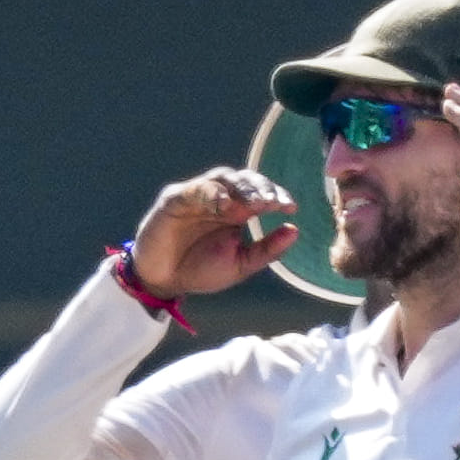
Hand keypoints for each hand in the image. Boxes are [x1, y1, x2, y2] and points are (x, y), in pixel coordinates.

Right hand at [131, 168, 298, 294]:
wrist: (164, 282)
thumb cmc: (200, 270)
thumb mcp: (240, 265)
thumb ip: (266, 250)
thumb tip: (295, 230)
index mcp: (237, 211)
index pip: (260, 193)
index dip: (276, 195)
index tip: (290, 207)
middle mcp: (220, 199)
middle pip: (244, 180)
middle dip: (260, 188)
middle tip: (272, 201)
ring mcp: (197, 196)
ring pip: (222, 178)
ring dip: (240, 187)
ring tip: (254, 202)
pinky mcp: (175, 200)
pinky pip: (193, 189)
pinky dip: (209, 193)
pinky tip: (223, 205)